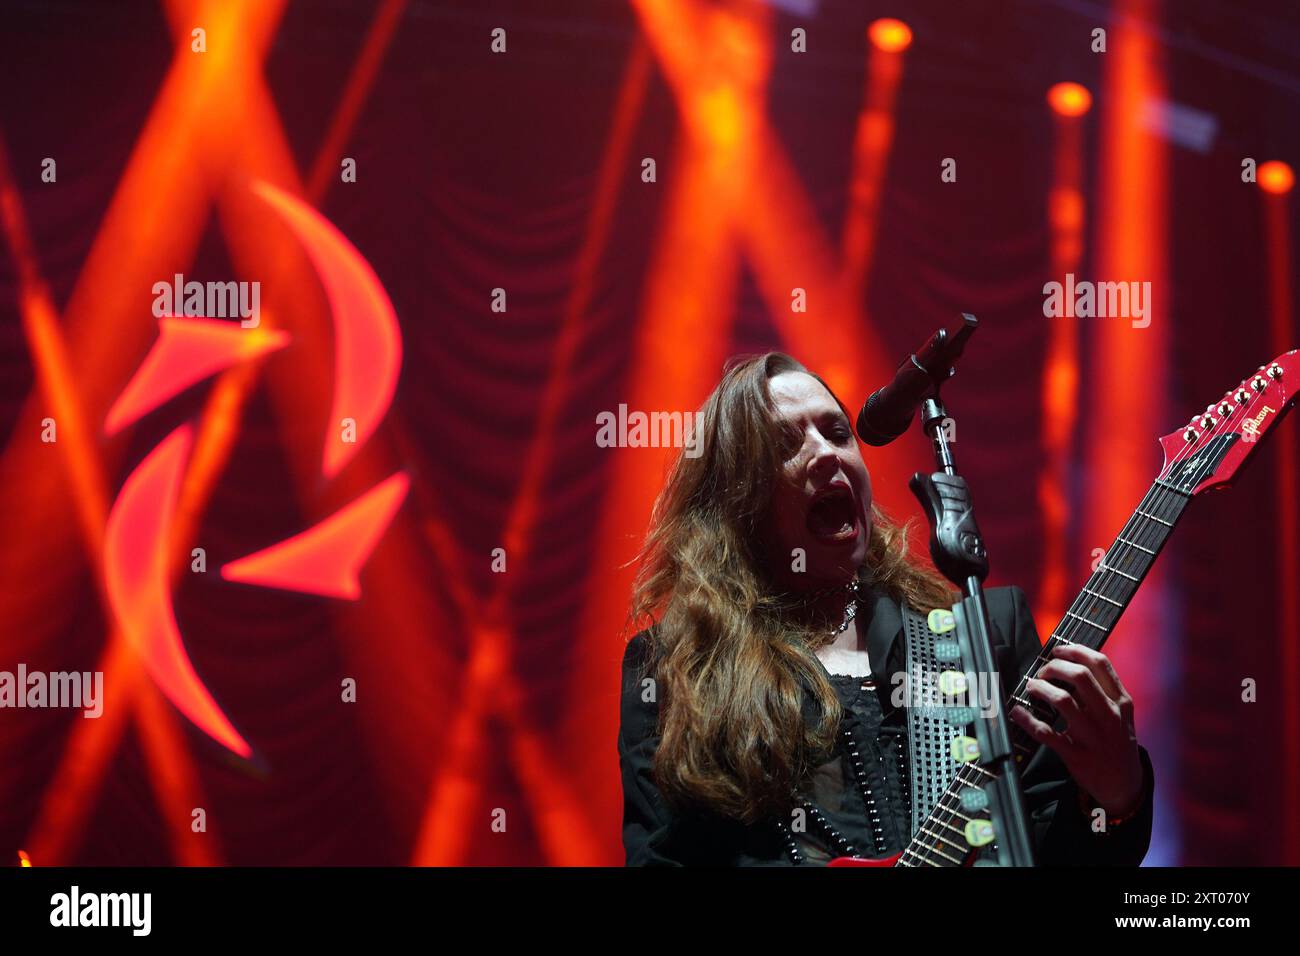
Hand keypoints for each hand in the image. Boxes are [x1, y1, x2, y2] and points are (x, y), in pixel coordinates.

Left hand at [1009, 643, 1145, 816]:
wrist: (1124, 785)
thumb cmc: (1117, 742)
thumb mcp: (1122, 715)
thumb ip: (1103, 691)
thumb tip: (1069, 667)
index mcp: (1121, 702)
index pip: (1100, 664)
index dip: (1074, 651)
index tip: (1057, 650)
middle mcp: (1109, 716)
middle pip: (1080, 676)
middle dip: (1054, 667)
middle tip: (1042, 671)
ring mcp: (1092, 736)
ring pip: (1062, 700)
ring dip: (1040, 688)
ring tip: (1032, 687)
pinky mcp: (1076, 755)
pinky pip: (1046, 732)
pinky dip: (1027, 719)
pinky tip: (1018, 712)